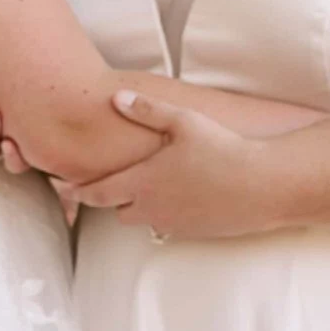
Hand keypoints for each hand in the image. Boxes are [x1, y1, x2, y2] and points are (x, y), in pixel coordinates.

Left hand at [72, 87, 284, 240]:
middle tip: (118, 182)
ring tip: (153, 188)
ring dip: (142, 208)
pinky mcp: (194, 233)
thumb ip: (147, 110)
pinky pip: (170, 227)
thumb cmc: (223, 149)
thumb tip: (116, 97)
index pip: (97, 192)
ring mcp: (173, 224)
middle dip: (115, 198)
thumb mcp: (184, 122)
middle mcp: (152, 208)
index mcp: (142, 182)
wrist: (263, 185)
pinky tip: (183, 196)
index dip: (78, 191)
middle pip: (119, 211)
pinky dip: (168, 214)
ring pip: (144, 221)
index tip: (66, 188)